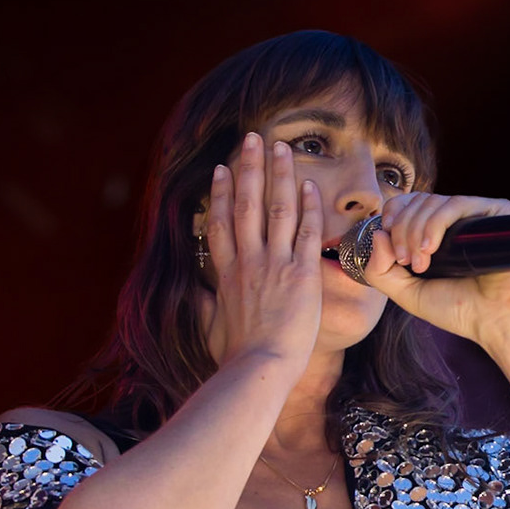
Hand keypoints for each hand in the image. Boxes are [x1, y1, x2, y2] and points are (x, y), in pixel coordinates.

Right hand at [197, 133, 324, 368]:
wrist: (258, 369)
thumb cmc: (235, 358)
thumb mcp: (212, 329)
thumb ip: (206, 308)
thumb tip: (200, 298)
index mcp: (225, 274)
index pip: (220, 223)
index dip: (220, 194)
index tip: (223, 171)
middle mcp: (248, 261)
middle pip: (245, 203)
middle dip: (249, 168)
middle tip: (253, 139)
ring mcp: (274, 264)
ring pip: (276, 208)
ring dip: (279, 174)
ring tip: (282, 147)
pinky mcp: (301, 273)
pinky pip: (307, 231)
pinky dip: (309, 206)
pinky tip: (310, 184)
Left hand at [363, 191, 509, 346]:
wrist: (497, 321)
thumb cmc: (459, 310)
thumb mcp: (407, 294)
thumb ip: (379, 271)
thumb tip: (376, 234)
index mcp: (439, 232)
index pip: (409, 204)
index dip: (392, 214)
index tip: (387, 238)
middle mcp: (458, 220)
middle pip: (417, 202)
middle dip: (402, 230)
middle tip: (406, 262)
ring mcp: (477, 214)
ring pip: (433, 202)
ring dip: (416, 231)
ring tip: (420, 264)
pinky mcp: (497, 212)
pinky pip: (458, 203)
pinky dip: (436, 223)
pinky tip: (431, 249)